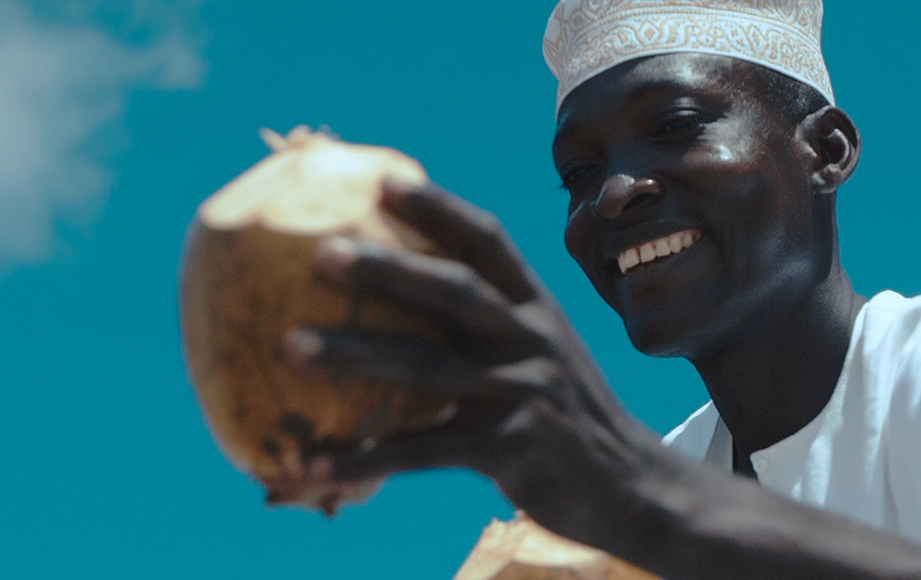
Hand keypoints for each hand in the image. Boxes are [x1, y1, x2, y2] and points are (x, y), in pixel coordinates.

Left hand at [284, 179, 669, 537]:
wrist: (630, 485)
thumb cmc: (563, 413)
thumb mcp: (538, 354)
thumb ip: (486, 327)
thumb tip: (397, 305)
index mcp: (535, 307)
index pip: (487, 241)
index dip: (437, 208)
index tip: (382, 181)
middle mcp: (531, 339)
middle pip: (454, 291)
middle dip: (386, 268)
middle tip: (321, 251)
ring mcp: (523, 392)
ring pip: (427, 366)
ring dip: (354, 355)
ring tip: (291, 346)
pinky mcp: (510, 449)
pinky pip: (424, 450)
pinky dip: (366, 458)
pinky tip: (314, 464)